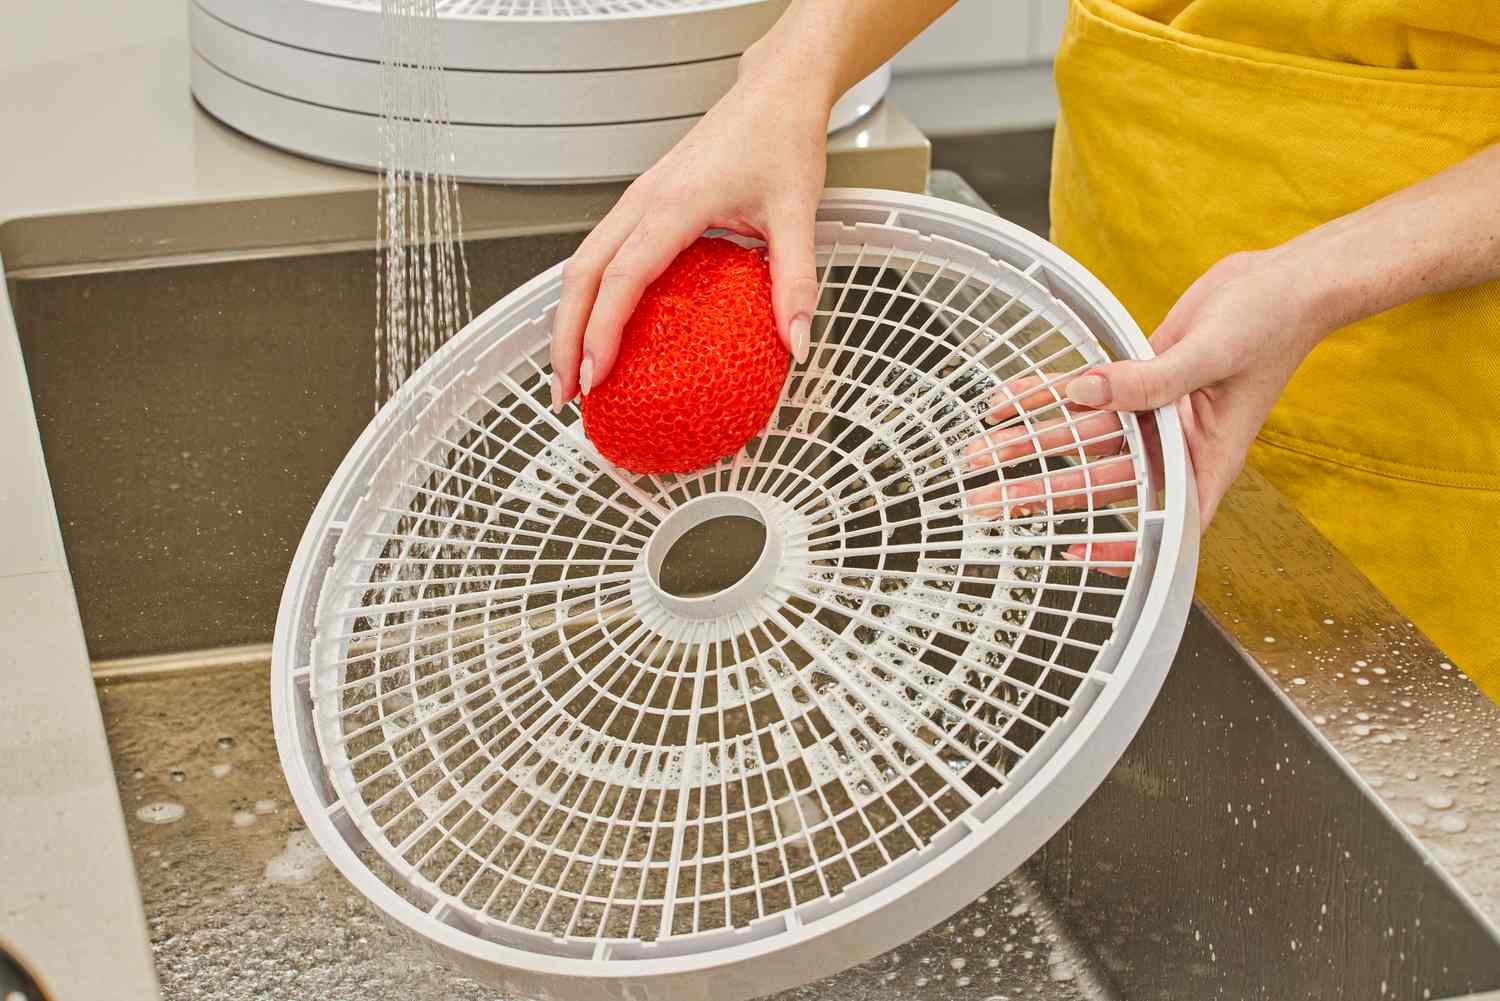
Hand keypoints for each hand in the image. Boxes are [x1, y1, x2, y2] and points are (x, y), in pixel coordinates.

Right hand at [548, 59, 832, 409]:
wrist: (776, 90)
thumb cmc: (782, 138)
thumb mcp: (799, 214)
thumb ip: (796, 282)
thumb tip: (796, 343)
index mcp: (676, 204)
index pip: (623, 277)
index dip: (602, 331)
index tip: (597, 376)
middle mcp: (644, 200)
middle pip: (581, 275)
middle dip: (566, 337)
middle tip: (569, 392)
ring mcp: (638, 199)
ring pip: (581, 263)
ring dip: (569, 318)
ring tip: (573, 371)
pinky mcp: (643, 201)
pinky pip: (601, 252)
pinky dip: (588, 295)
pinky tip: (598, 327)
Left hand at [965, 250, 1328, 570]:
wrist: (1283, 280)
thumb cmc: (1273, 324)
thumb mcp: (1210, 356)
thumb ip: (1149, 380)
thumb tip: (1088, 390)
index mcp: (1207, 458)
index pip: (1164, 522)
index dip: (1123, 548)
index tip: (1076, 553)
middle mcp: (1175, 443)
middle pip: (1102, 479)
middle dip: (1044, 490)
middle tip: (991, 499)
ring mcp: (1154, 414)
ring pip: (1083, 437)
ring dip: (1032, 441)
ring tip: (982, 448)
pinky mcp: (1138, 380)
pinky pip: (1085, 393)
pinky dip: (1046, 396)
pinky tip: (1008, 399)